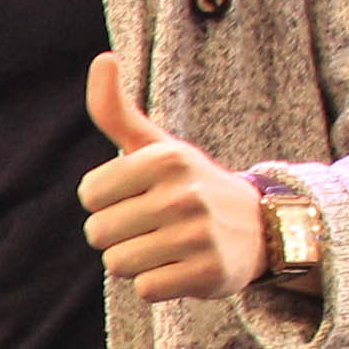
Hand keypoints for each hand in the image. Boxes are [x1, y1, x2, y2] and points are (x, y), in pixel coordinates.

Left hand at [79, 54, 266, 303]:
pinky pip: (145, 290)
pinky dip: (158, 284)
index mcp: (165, 158)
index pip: (89, 195)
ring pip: (118, 264)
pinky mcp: (208, 272)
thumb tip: (103, 59)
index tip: (138, 196)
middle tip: (155, 224)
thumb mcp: (155, 145)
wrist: (260, 227)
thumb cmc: (188, 184)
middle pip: (99, 234)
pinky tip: (183, 266)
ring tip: (168, 245)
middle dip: (119, 235)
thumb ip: (116, 110)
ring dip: (136, 261)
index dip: (106, 202)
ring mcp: (199, 234)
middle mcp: (184, 193)